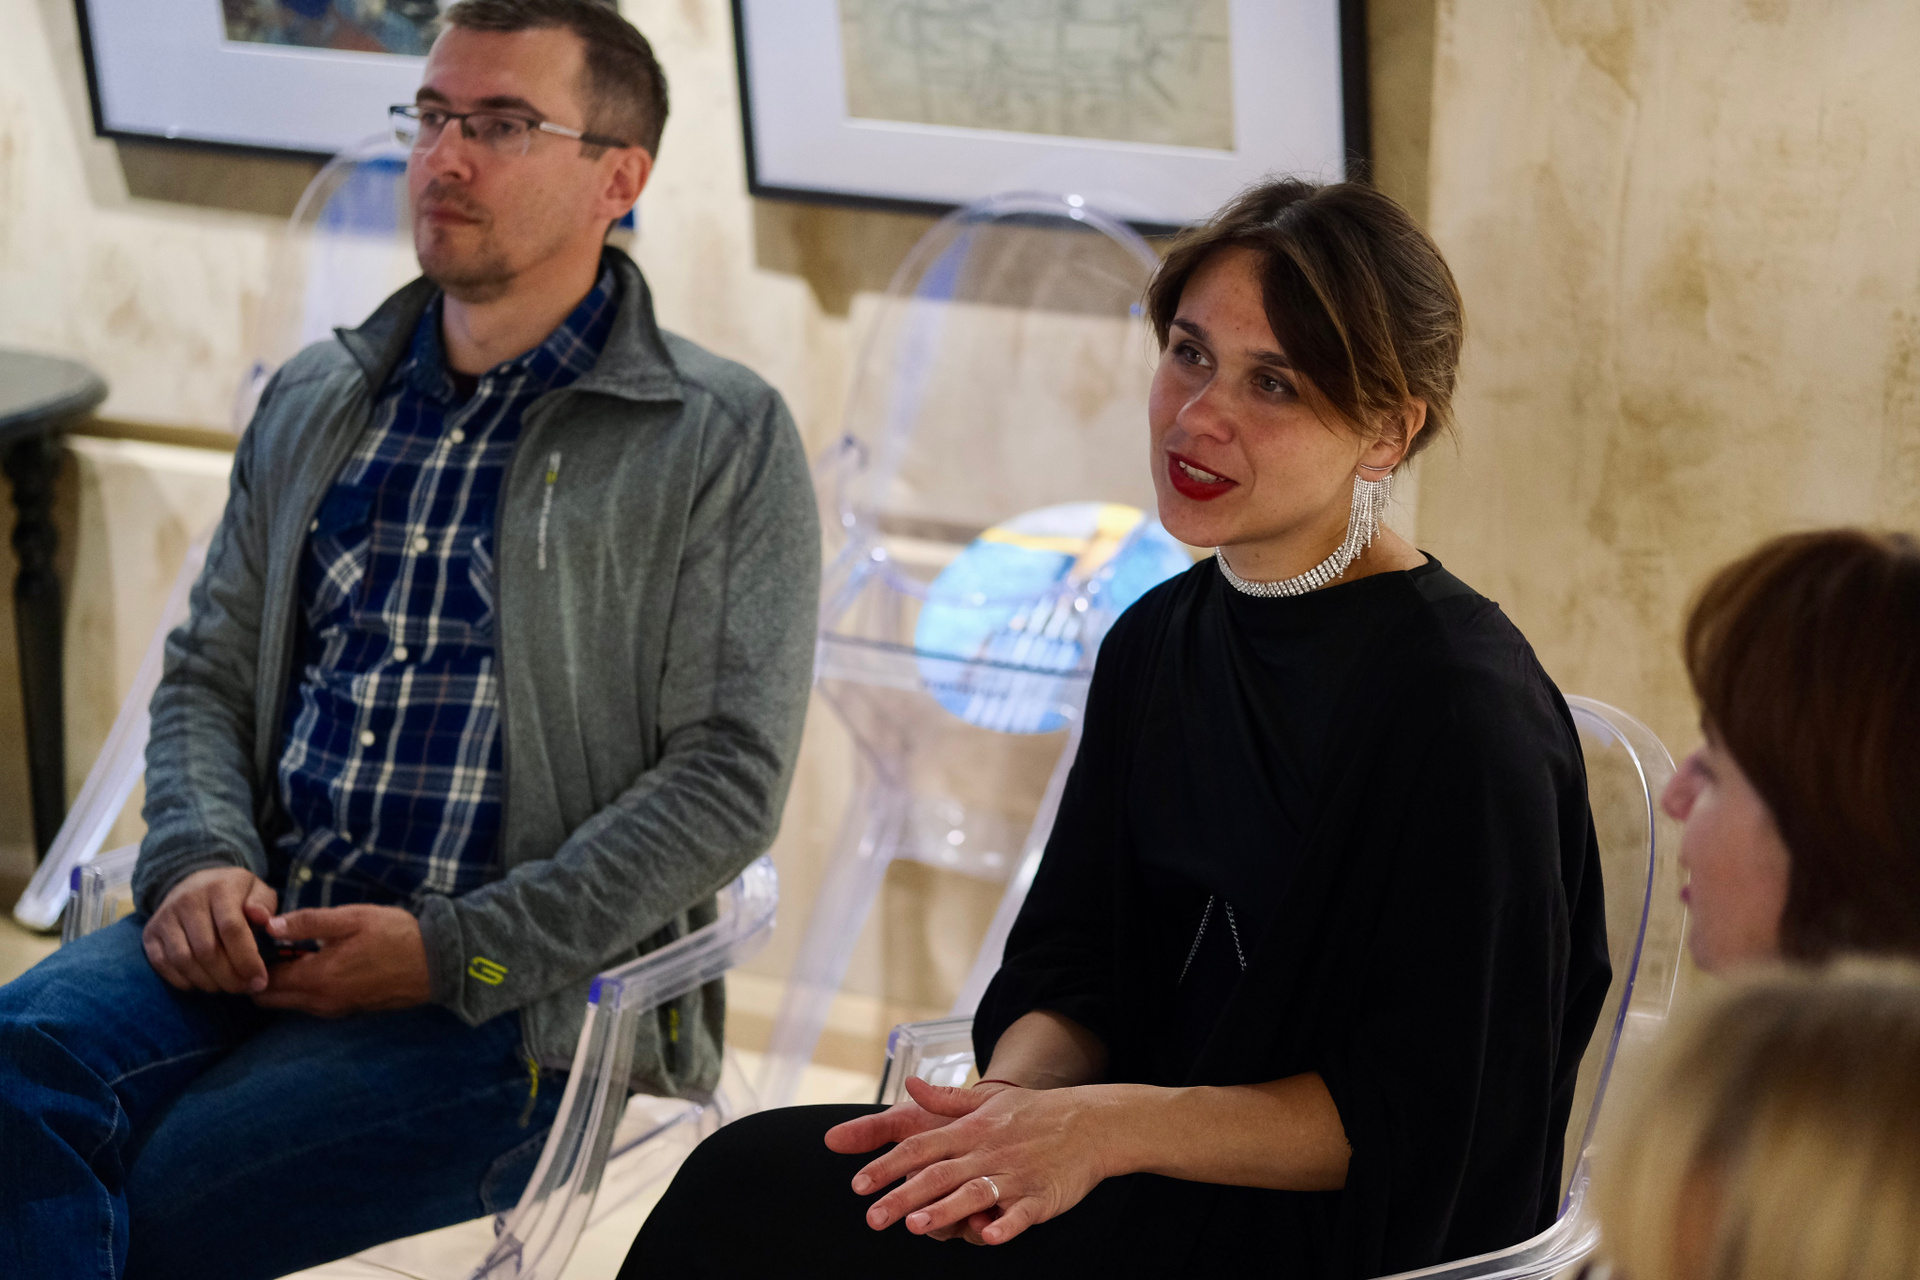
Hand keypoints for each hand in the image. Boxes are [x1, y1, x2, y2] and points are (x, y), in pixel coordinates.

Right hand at [143, 866, 277, 993]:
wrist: (194, 883)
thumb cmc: (234, 893)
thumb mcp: (256, 890)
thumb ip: (264, 904)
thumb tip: (266, 921)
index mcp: (220, 888)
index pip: (231, 928)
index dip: (247, 959)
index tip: (260, 980)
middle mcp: (188, 900)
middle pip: (207, 949)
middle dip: (229, 976)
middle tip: (245, 988)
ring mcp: (165, 917)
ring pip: (184, 960)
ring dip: (207, 981)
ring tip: (227, 986)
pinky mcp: (150, 933)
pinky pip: (163, 964)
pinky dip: (184, 980)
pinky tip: (203, 982)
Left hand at [251, 904, 430, 1016]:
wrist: (436, 963)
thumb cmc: (395, 935)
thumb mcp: (352, 918)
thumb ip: (308, 922)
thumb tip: (270, 925)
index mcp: (318, 977)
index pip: (265, 980)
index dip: (255, 962)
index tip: (258, 942)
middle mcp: (321, 1002)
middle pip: (271, 999)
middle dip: (262, 978)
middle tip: (271, 950)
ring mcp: (335, 1010)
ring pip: (290, 1004)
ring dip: (284, 985)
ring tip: (294, 956)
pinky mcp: (348, 1011)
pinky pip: (311, 1006)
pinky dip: (303, 991)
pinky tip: (318, 967)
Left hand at [843, 1076, 1115, 1245]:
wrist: (1088, 1122)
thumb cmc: (1033, 1113)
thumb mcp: (987, 1100)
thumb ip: (945, 1099)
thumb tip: (910, 1085)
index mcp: (970, 1131)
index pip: (919, 1148)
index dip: (887, 1165)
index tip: (858, 1183)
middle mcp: (986, 1153)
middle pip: (939, 1175)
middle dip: (904, 1196)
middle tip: (873, 1217)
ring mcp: (1014, 1175)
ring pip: (974, 1194)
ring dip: (946, 1210)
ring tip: (916, 1225)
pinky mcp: (1040, 1196)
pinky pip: (1020, 1214)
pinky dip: (1004, 1225)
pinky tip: (987, 1236)